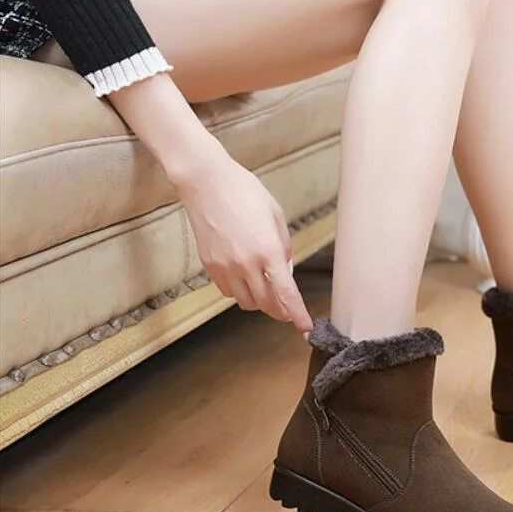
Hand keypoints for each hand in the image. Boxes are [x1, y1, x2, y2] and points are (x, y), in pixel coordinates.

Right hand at [174, 140, 312, 332]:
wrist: (207, 183)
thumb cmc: (246, 193)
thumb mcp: (276, 217)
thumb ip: (284, 248)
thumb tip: (285, 273)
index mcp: (268, 251)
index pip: (286, 295)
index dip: (297, 315)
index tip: (305, 328)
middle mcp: (246, 264)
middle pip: (267, 304)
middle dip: (280, 311)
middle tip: (288, 310)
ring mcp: (225, 267)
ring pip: (246, 302)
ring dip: (260, 302)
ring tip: (266, 289)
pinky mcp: (210, 266)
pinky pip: (228, 292)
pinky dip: (240, 292)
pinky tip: (245, 278)